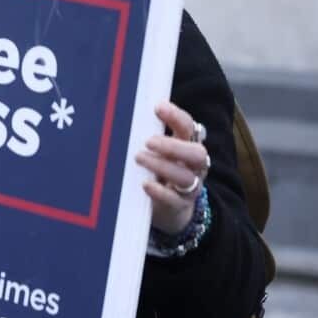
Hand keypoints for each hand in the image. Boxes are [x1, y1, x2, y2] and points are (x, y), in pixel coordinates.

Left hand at [136, 101, 208, 234]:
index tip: (157, 107)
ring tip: (138, 158)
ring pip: (186, 177)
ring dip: (162, 166)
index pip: (188, 127)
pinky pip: (174, 200)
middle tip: (149, 141)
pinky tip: (145, 184)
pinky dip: (160, 192)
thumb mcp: (155, 153)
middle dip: (173, 146)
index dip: (176, 116)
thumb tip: (120, 113)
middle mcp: (193, 166)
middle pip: (197, 153)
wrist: (170, 210)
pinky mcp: (179, 206)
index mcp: (186, 146)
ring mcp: (189, 188)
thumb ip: (145, 135)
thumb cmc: (158, 172)